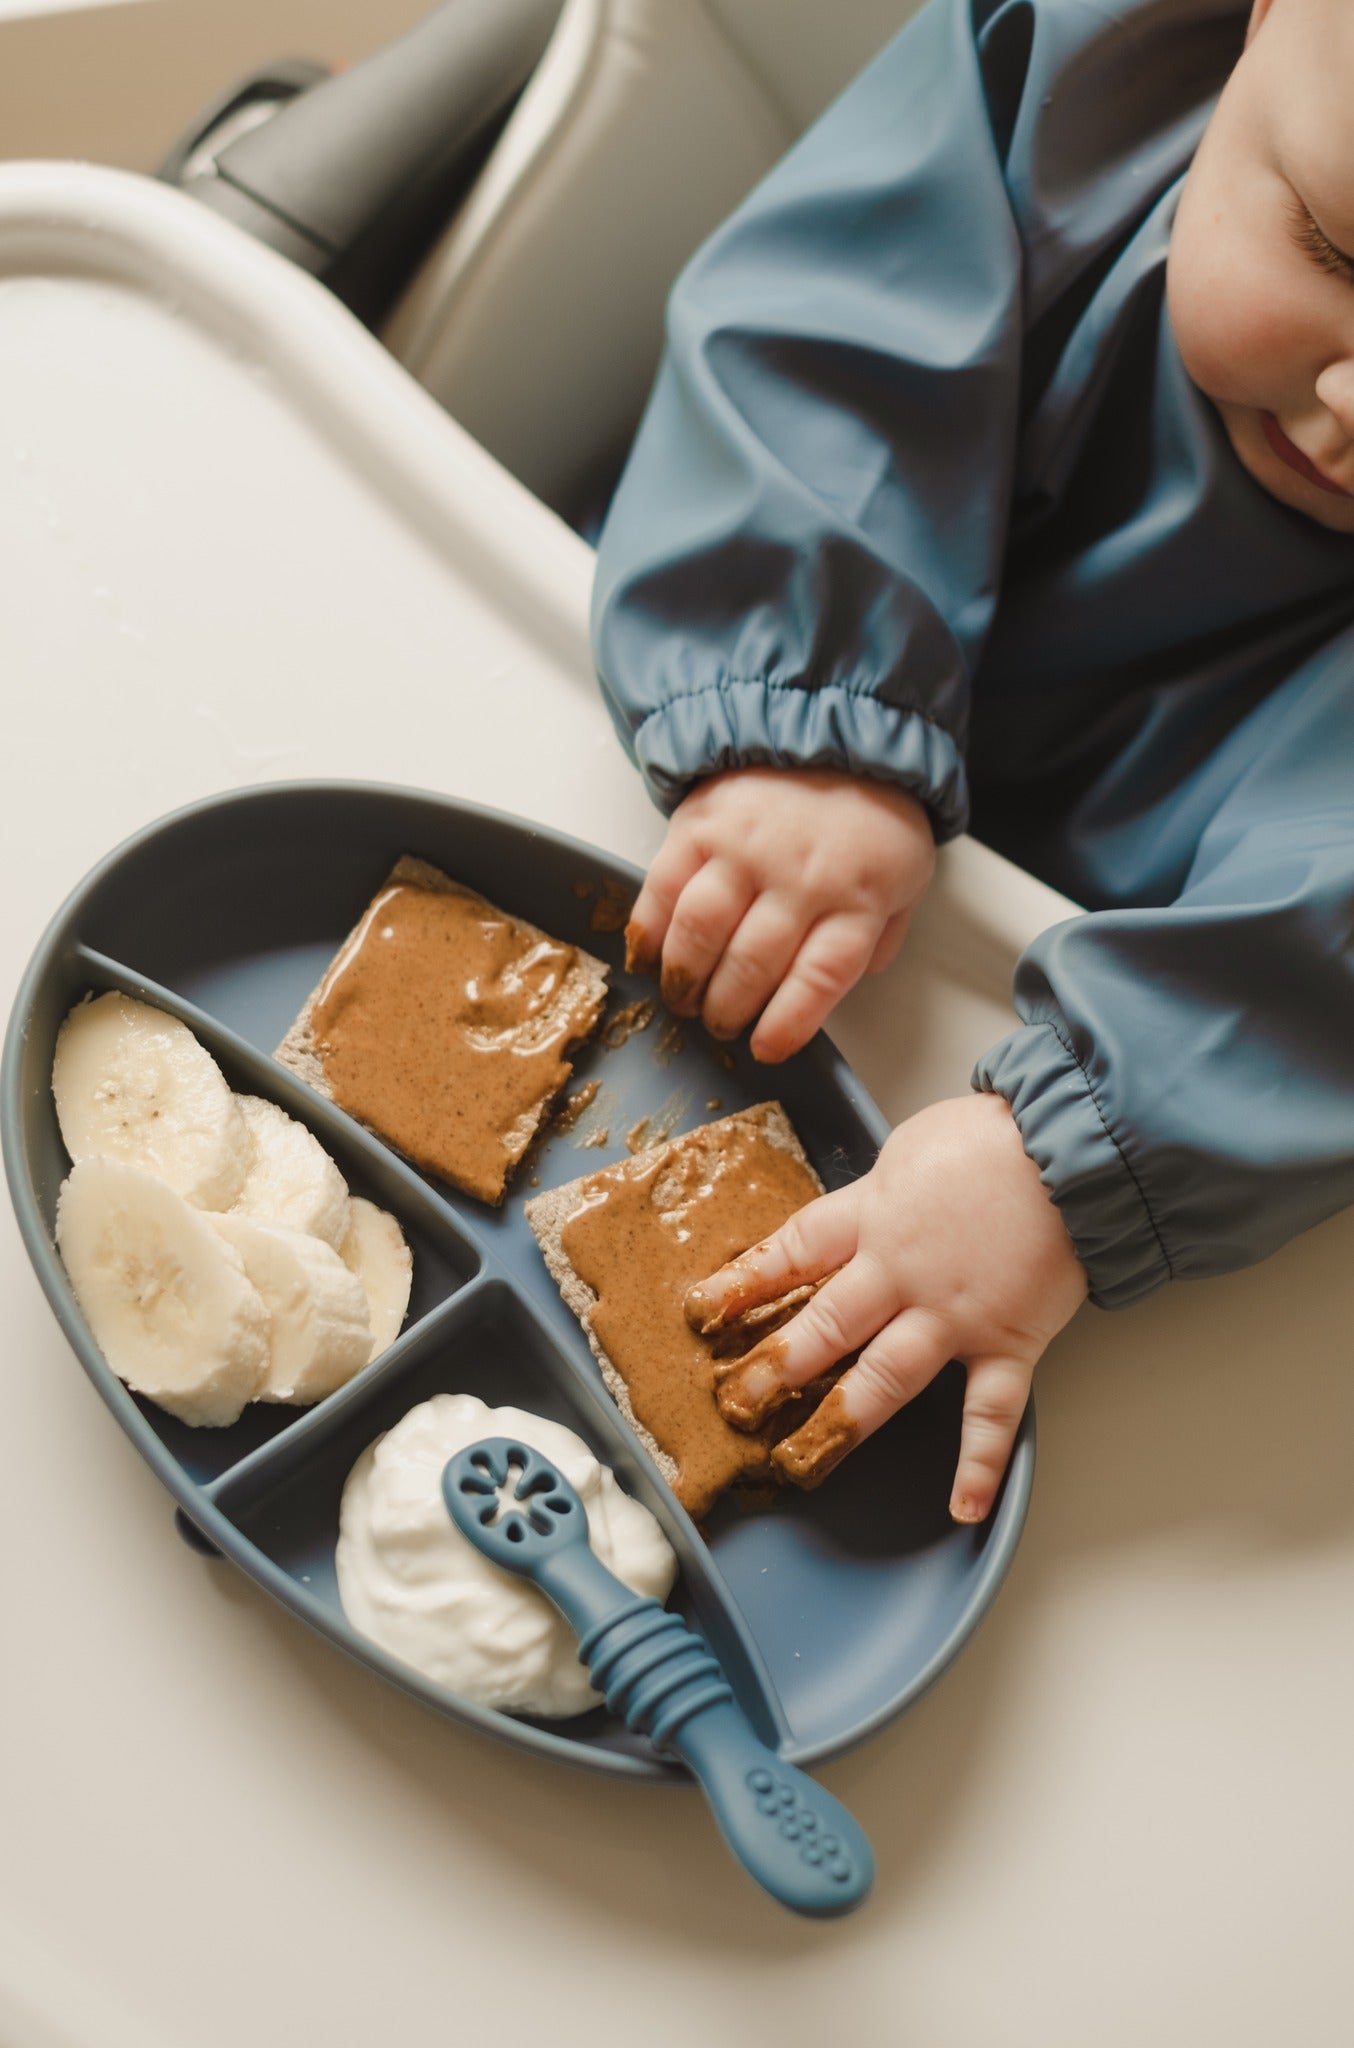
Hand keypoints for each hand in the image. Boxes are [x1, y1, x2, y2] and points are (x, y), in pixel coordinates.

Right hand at [625, 766, 935, 1061]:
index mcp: (859, 896)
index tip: (765, 1049)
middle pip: (752, 964)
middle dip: (728, 1009)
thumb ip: (880, 936)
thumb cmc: (870, 812)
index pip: (818, 979)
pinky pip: (663, 888)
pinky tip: (648, 956)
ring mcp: (745, 848)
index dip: (786, 1024)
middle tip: (718, 1025)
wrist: (833, 725)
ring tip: (682, 999)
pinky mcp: (701, 823)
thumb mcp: (905, 877)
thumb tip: (841, 988)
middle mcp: (800, 876)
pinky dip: (649, 929)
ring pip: (701, 932)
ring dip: (685, 979)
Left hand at [686, 1094, 1088, 1519]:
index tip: (704, 1311)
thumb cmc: (993, 1136)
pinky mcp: (1007, 1343)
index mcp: (871, 1217)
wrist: (1066, 1145)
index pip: (793, 1254)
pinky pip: (990, 1413)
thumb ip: (881, 1191)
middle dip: (774, 1367)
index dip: (745, 1284)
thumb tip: (865, 1207)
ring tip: (798, 1461)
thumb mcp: (909, 1148)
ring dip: (840, 1422)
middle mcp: (899, 1274)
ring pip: (883, 1377)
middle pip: (823, 1325)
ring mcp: (951, 1316)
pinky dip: (980, 1464)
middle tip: (735, 1402)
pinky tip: (962, 1506)